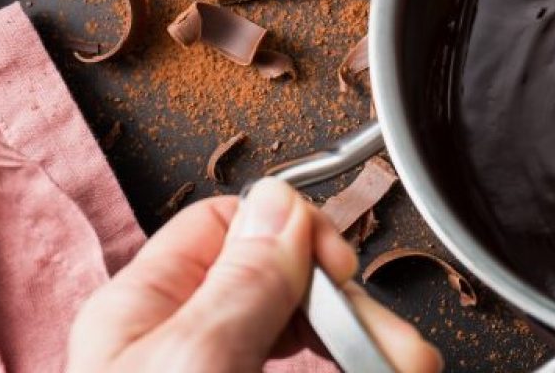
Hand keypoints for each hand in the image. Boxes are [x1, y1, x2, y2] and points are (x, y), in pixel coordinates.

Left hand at [68, 177, 442, 372]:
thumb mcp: (191, 361)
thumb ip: (240, 282)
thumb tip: (281, 199)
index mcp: (143, 312)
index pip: (229, 224)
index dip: (294, 230)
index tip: (341, 262)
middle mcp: (185, 343)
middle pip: (290, 285)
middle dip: (357, 306)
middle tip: (398, 346)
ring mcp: (227, 372)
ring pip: (320, 335)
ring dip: (376, 342)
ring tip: (411, 365)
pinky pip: (330, 366)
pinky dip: (366, 361)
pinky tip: (389, 367)